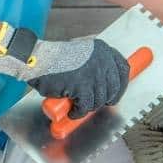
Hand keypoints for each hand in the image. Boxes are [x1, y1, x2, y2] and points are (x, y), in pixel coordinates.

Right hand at [0, 24, 129, 117]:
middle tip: (94, 104)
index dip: (121, 85)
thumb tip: (108, 80)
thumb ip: (95, 60)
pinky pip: (86, 106)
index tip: (115, 94)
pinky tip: (72, 111)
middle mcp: (102, 59)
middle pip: (114, 87)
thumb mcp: (81, 52)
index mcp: (102, 49)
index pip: (123, 69)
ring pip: (100, 99)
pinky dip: (78, 112)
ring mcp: (93, 73)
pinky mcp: (83, 86)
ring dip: (89, 106)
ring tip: (77, 105)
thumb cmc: (55, 59)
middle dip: (106, 99)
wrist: (38, 60)